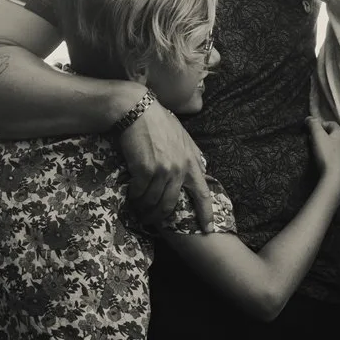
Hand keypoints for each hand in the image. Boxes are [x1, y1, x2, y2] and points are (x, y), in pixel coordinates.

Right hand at [119, 100, 214, 230]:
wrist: (139, 111)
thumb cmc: (160, 122)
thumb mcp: (183, 137)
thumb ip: (192, 155)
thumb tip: (201, 168)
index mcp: (191, 162)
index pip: (202, 193)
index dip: (206, 213)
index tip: (209, 228)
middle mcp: (179, 168)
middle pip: (171, 204)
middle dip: (160, 216)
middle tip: (150, 220)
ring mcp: (163, 170)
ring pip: (153, 201)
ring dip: (144, 209)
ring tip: (137, 209)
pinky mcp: (145, 170)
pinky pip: (139, 193)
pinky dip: (134, 197)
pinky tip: (130, 195)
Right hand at [307, 116, 339, 182]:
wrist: (334, 177)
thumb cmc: (326, 154)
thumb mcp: (318, 136)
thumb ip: (313, 125)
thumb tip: (309, 118)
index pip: (331, 123)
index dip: (321, 124)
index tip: (311, 129)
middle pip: (333, 135)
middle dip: (322, 135)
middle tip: (312, 139)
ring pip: (334, 146)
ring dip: (325, 145)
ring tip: (316, 150)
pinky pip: (334, 156)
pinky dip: (328, 155)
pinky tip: (322, 160)